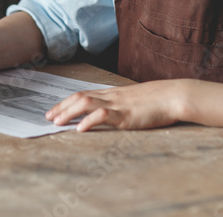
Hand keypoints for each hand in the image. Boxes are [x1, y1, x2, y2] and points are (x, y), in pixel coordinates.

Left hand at [45, 80, 189, 131]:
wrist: (174, 95)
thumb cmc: (156, 100)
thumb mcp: (132, 100)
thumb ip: (118, 104)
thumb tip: (105, 113)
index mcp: (112, 93)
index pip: (82, 94)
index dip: (65, 102)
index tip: (53, 110)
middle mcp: (111, 96)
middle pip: (80, 97)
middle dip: (61, 107)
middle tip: (48, 118)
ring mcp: (118, 105)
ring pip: (87, 103)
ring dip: (69, 112)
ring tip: (57, 122)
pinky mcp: (127, 116)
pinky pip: (104, 115)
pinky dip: (90, 121)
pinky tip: (81, 129)